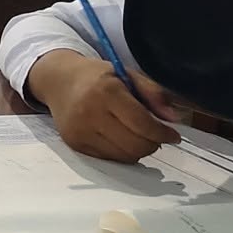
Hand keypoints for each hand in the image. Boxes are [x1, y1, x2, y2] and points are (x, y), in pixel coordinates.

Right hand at [29, 51, 179, 162]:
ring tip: (138, 136)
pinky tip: (120, 139)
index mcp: (106, 91)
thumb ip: (153, 93)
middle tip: (157, 136)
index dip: (163, 133)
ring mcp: (80, 131)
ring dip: (138, 150)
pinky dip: (121, 152)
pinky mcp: (74, 143)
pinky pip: (109, 158)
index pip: (142, 123)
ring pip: (124, 156)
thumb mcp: (127, 75)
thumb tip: (172, 118)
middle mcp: (90, 113)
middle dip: (153, 143)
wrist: (59, 81)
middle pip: (135, 144)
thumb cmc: (97, 77)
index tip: (173, 135)